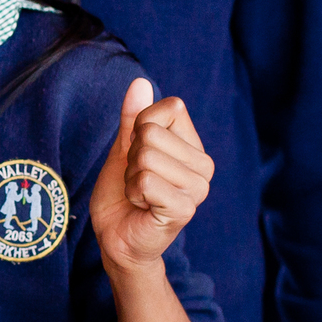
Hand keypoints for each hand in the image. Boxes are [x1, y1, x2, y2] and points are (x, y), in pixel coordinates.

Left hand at [90, 79, 212, 264]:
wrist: (117, 239)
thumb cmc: (123, 195)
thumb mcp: (124, 150)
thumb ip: (132, 118)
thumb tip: (139, 82)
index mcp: (194, 147)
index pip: (171, 107)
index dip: (141, 125)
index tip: (138, 154)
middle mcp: (204, 166)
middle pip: (152, 132)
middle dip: (132, 156)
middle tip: (137, 179)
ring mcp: (198, 188)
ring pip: (146, 156)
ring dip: (130, 176)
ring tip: (140, 194)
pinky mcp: (185, 209)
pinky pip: (145, 181)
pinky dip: (133, 192)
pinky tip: (142, 206)